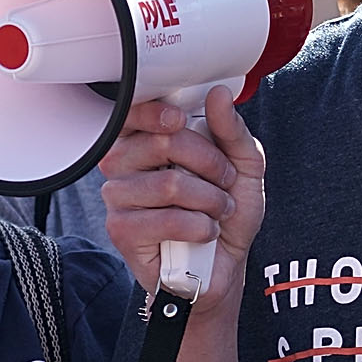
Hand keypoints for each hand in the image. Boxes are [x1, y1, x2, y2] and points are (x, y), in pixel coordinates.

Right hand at [99, 84, 260, 298]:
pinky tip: (204, 232)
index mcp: (145, 141)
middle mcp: (123, 165)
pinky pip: (165, 219)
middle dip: (210, 164)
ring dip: (210, 201)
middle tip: (225, 183)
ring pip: (169, 184)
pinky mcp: (121, 231)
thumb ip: (232, 132)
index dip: (157, 112)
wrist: (224, 266)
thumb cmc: (225, 213)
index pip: (133, 112)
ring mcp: (118, 198)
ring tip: (218, 211)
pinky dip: (200, 226)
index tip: (183, 121)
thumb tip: (220, 95)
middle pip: (162, 143)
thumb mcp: (244, 167)